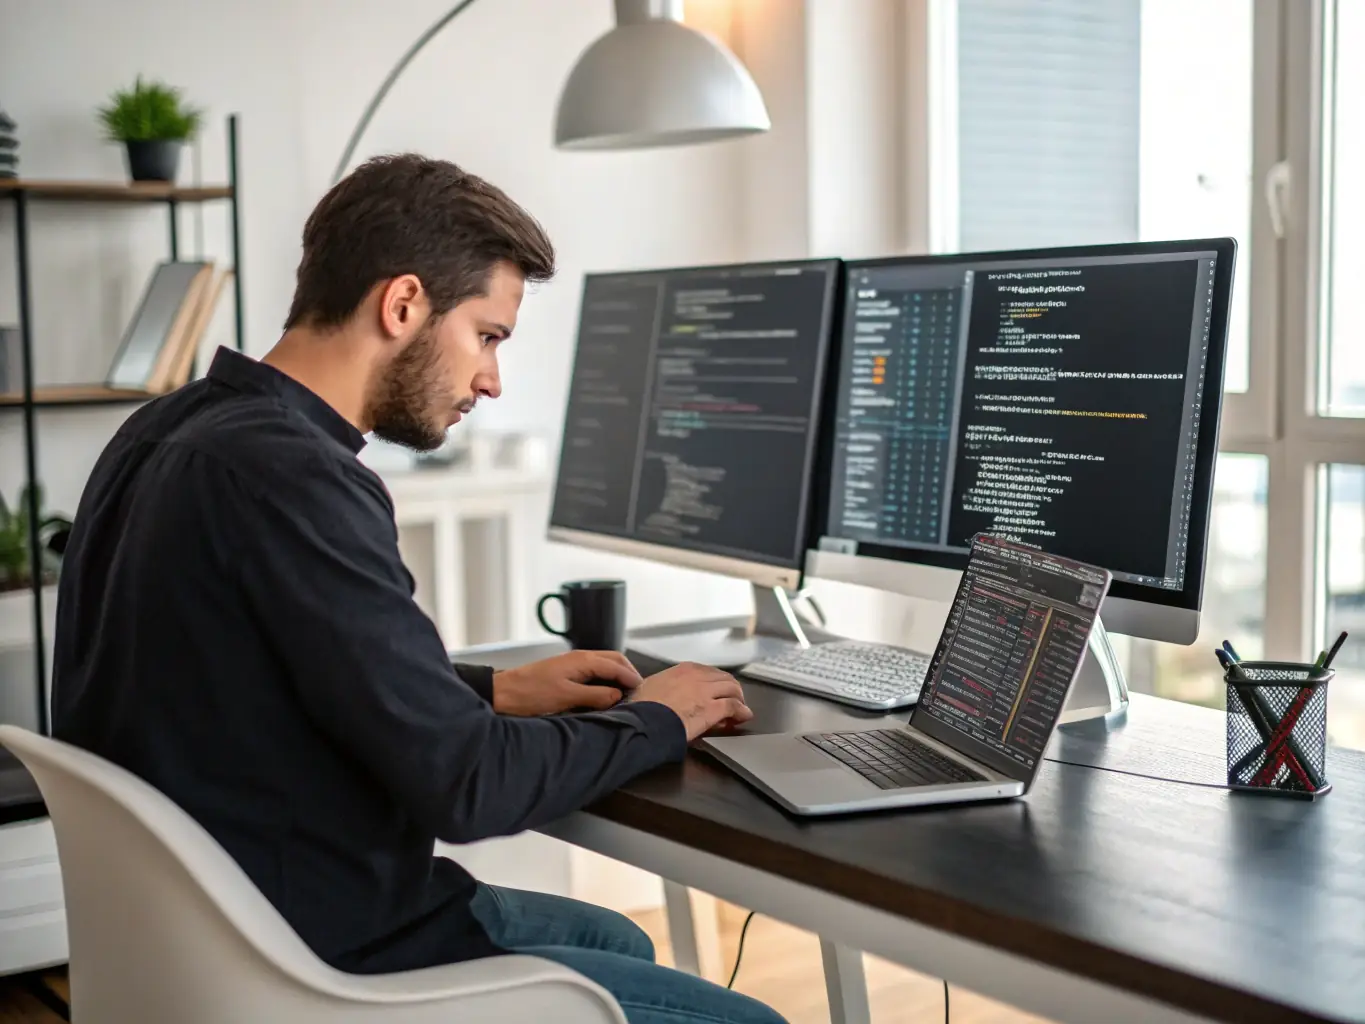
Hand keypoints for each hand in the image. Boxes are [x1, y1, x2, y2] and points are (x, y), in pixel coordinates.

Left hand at [493, 651, 642, 715]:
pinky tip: (605, 692)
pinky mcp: (565, 672)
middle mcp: (580, 657)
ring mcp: (572, 663)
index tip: (644, 689)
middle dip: (628, 671)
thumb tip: (618, 695)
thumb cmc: (531, 694)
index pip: (616, 665)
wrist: (504, 693)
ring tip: (626, 691)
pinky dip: (605, 679)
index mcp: (583, 660)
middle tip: (639, 689)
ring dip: (617, 675)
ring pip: (603, 664)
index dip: (631, 677)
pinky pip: (593, 672)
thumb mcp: (567, 697)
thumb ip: (595, 696)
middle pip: (613, 659)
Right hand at [628, 662, 752, 741]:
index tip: (715, 691)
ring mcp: (707, 691)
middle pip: (724, 678)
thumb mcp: (650, 686)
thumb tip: (660, 690)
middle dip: (731, 689)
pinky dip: (742, 711)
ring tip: (739, 709)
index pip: (708, 672)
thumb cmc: (643, 707)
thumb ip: (662, 684)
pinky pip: (734, 706)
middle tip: (733, 700)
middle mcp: (698, 676)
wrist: (645, 720)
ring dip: (738, 699)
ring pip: (733, 689)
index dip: (715, 683)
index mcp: (683, 669)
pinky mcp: (713, 709)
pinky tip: (743, 716)